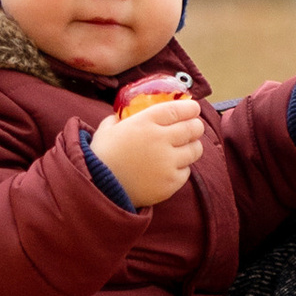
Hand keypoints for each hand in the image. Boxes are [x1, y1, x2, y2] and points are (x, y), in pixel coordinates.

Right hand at [90, 96, 206, 206]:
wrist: (99, 188)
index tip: (194, 108)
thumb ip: (121, 118)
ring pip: (195, 150)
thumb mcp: (108, 128)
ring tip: (187, 147)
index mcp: (145, 122)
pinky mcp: (170, 183)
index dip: (190, 108)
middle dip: (196, 126)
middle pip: (192, 129)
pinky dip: (183, 168)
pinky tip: (173, 167)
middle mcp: (160, 140)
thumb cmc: (102, 155)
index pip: (178, 110)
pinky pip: (186, 171)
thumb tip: (126, 114)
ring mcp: (167, 162)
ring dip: (193, 146)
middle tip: (195, 127)